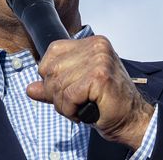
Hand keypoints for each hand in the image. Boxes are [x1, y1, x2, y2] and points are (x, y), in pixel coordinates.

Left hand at [24, 34, 154, 147]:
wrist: (132, 119)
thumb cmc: (107, 103)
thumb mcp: (75, 90)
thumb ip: (53, 86)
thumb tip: (30, 89)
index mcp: (91, 43)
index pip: (53, 51)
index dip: (51, 75)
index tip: (65, 90)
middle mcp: (96, 46)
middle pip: (52, 69)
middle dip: (56, 93)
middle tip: (73, 103)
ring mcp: (99, 60)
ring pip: (58, 84)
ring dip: (64, 105)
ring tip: (80, 108)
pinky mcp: (100, 77)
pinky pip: (68, 96)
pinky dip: (70, 110)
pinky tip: (83, 112)